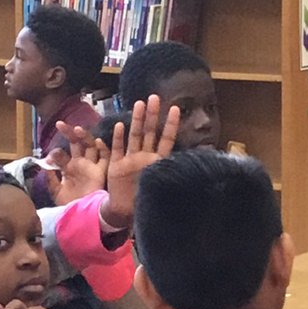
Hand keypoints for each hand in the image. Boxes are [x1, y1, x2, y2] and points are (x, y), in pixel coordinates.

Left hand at [49, 122, 109, 204]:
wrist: (85, 215)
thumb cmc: (70, 205)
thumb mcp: (56, 192)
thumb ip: (51, 179)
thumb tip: (45, 163)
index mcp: (68, 168)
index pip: (61, 154)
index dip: (55, 152)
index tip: (50, 157)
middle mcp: (80, 164)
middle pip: (75, 144)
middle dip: (68, 133)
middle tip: (59, 124)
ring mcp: (91, 166)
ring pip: (90, 145)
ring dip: (84, 136)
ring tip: (76, 129)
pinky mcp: (101, 171)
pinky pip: (105, 157)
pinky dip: (103, 149)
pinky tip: (98, 142)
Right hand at [101, 96, 179, 228]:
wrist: (123, 211)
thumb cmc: (144, 201)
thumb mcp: (161, 189)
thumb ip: (169, 177)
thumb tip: (191, 171)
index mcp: (157, 162)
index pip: (167, 139)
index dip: (170, 124)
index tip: (175, 108)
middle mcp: (144, 157)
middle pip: (149, 132)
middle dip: (152, 115)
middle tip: (155, 97)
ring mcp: (130, 159)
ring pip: (134, 136)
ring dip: (136, 120)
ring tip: (140, 104)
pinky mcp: (116, 164)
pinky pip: (117, 148)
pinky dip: (118, 138)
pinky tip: (120, 125)